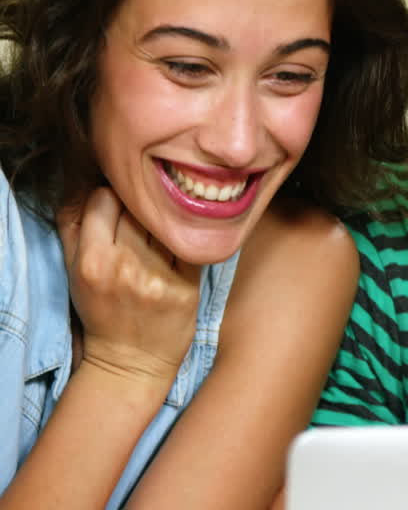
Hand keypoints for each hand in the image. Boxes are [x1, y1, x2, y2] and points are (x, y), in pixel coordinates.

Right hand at [57, 187, 202, 391]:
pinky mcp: (188, 286)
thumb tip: (86, 188)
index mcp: (92, 261)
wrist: (131, 362)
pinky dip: (188, 241)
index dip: (111, 200)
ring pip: (167, 222)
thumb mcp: (75, 272)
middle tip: (143, 224)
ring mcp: (160, 277)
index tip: (117, 211)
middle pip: (139, 208)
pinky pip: (192, 244)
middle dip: (141, 210)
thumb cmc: (102, 311)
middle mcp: (125, 267)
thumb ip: (74, 228)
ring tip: (161, 237)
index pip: (104, 199)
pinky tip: (183, 248)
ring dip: (166, 223)